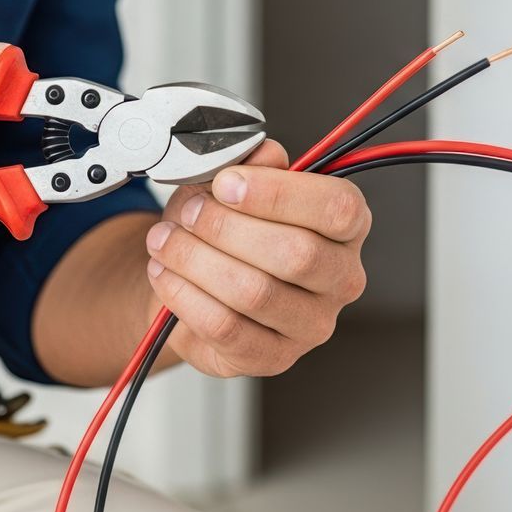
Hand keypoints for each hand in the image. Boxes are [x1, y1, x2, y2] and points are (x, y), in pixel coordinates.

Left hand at [144, 140, 370, 376]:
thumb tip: (264, 154)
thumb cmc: (228, 230)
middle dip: (228, 228)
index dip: (280, 193)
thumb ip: (254, 165)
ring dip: (197, 260)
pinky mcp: (273, 357)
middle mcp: (341, 279)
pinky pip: (226, 328)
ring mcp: (311, 325)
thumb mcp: (236, 185)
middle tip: (188, 213)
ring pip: (256, 292)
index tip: (226, 183)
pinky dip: (186, 296)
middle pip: (297, 254)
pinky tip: (165, 275)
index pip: (338, 209)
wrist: (198, 282)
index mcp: (346, 228)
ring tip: (165, 241)